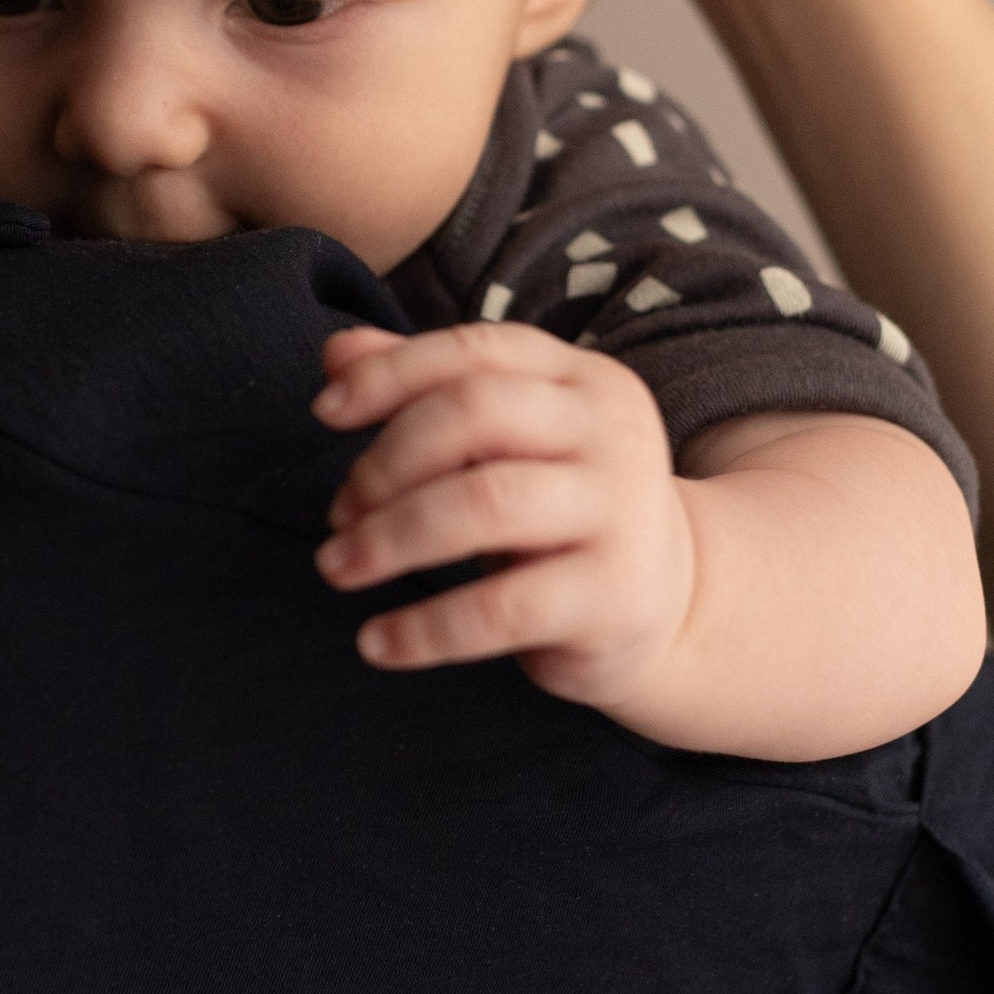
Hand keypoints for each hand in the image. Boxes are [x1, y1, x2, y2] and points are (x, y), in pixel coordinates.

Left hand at [313, 320, 692, 711]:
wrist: (670, 604)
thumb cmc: (558, 509)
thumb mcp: (505, 442)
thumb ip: (425, 391)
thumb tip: (334, 352)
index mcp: (581, 377)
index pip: (474, 350)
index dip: (389, 374)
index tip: (323, 412)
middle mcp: (611, 430)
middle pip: (476, 413)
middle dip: (387, 461)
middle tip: (339, 513)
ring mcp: (620, 510)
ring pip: (485, 504)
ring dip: (391, 537)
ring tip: (338, 567)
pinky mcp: (613, 595)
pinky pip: (501, 608)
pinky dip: (425, 628)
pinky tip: (376, 642)